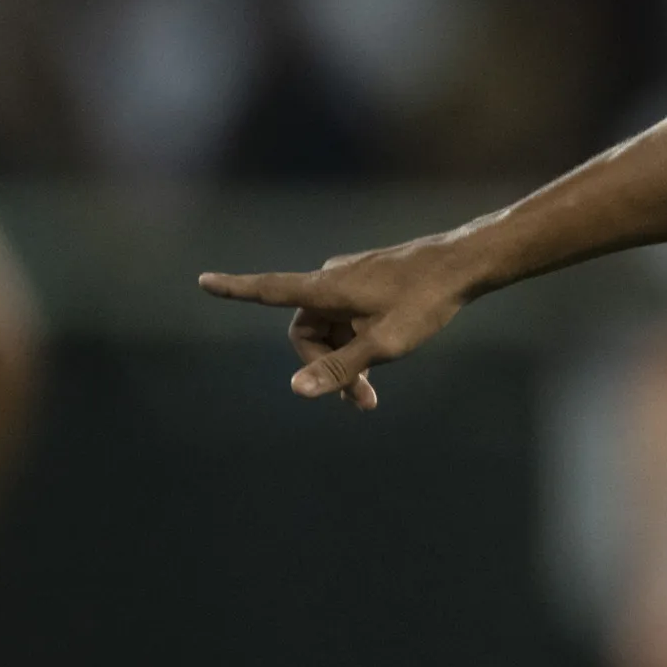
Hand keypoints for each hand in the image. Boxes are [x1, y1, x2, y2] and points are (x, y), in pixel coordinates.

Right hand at [197, 238, 475, 408]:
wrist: (464, 265)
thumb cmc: (425, 302)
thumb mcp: (384, 345)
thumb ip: (340, 369)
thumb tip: (295, 390)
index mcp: (326, 289)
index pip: (269, 290)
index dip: (235, 289)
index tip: (203, 280)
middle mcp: (331, 279)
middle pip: (307, 332)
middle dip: (325, 368)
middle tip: (360, 401)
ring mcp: (351, 278)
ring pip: (331, 328)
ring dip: (345, 360)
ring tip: (372, 395)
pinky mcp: (369, 281)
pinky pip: (348, 317)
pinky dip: (357, 341)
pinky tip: (385, 357)